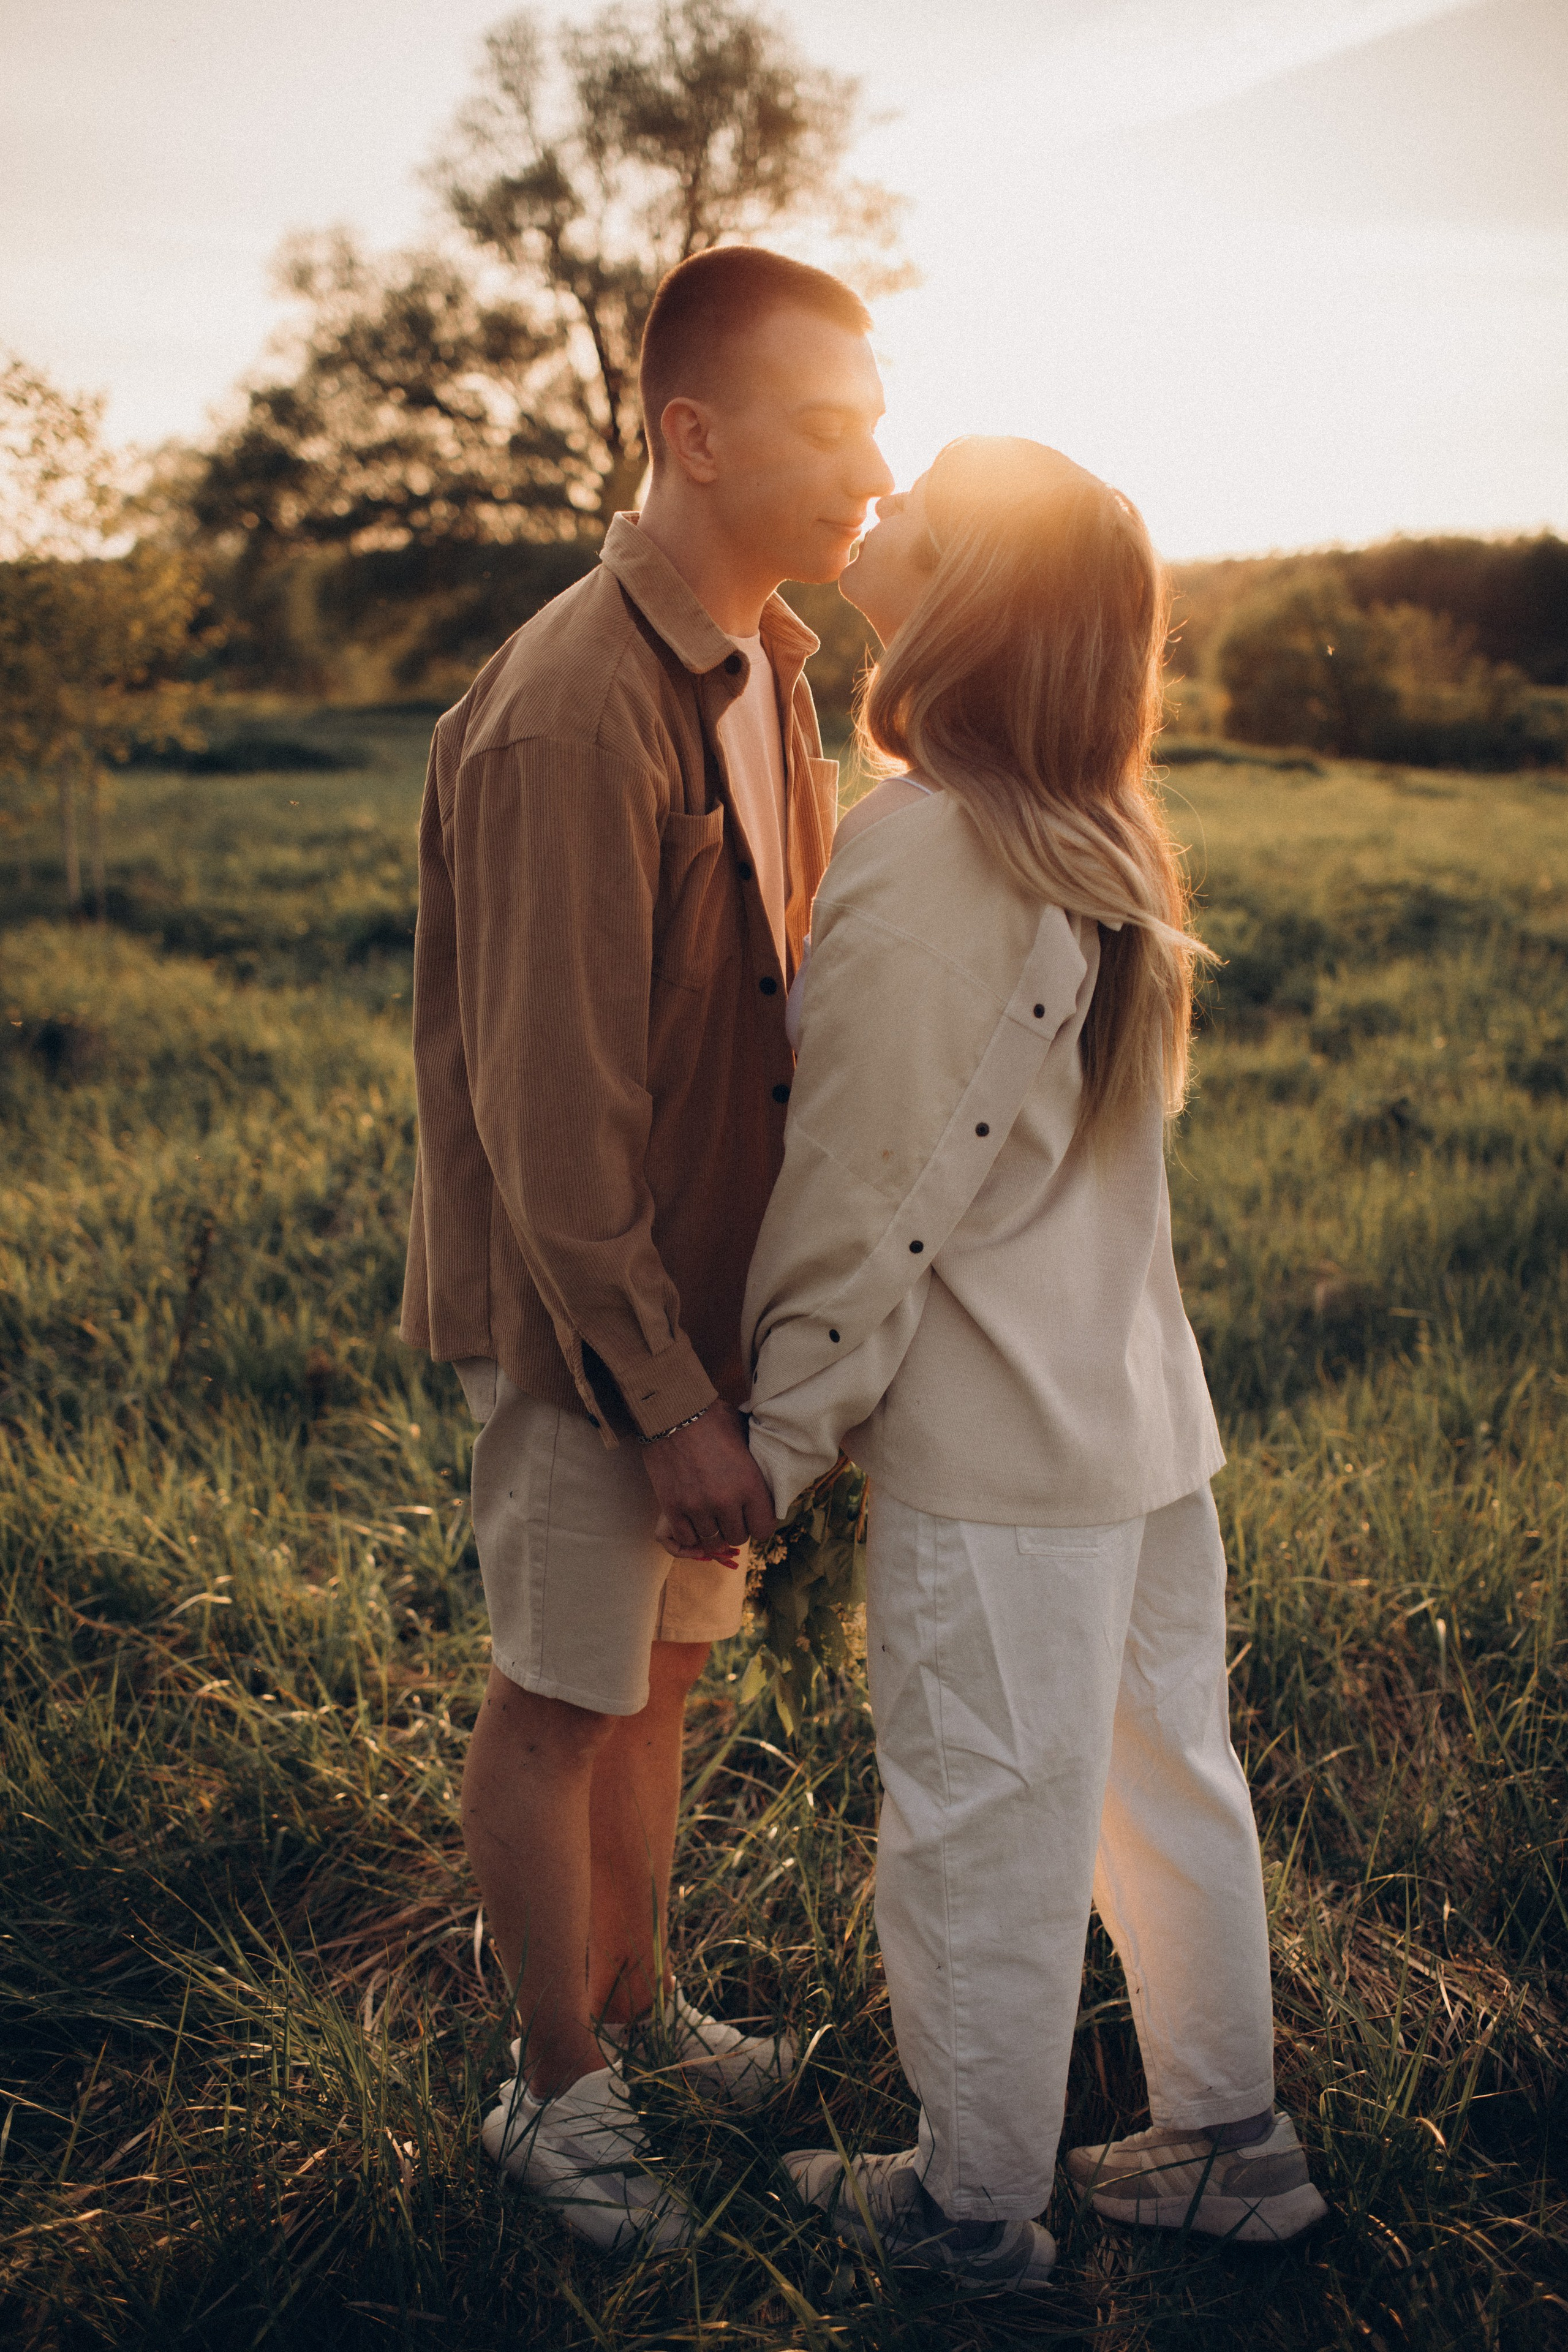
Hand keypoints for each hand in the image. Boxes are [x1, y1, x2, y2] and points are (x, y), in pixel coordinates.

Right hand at [642, 1402, 776, 1559]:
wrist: (672, 1411)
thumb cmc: (712, 1419)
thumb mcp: (745, 1439)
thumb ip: (755, 1465)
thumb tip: (770, 1473)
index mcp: (750, 1484)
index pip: (764, 1529)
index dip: (759, 1524)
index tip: (752, 1516)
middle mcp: (726, 1501)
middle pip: (738, 1537)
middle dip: (736, 1528)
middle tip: (730, 1515)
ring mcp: (697, 1507)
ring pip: (712, 1541)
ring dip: (713, 1531)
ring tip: (710, 1517)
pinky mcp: (673, 1508)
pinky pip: (686, 1538)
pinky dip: (690, 1533)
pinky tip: (692, 1520)